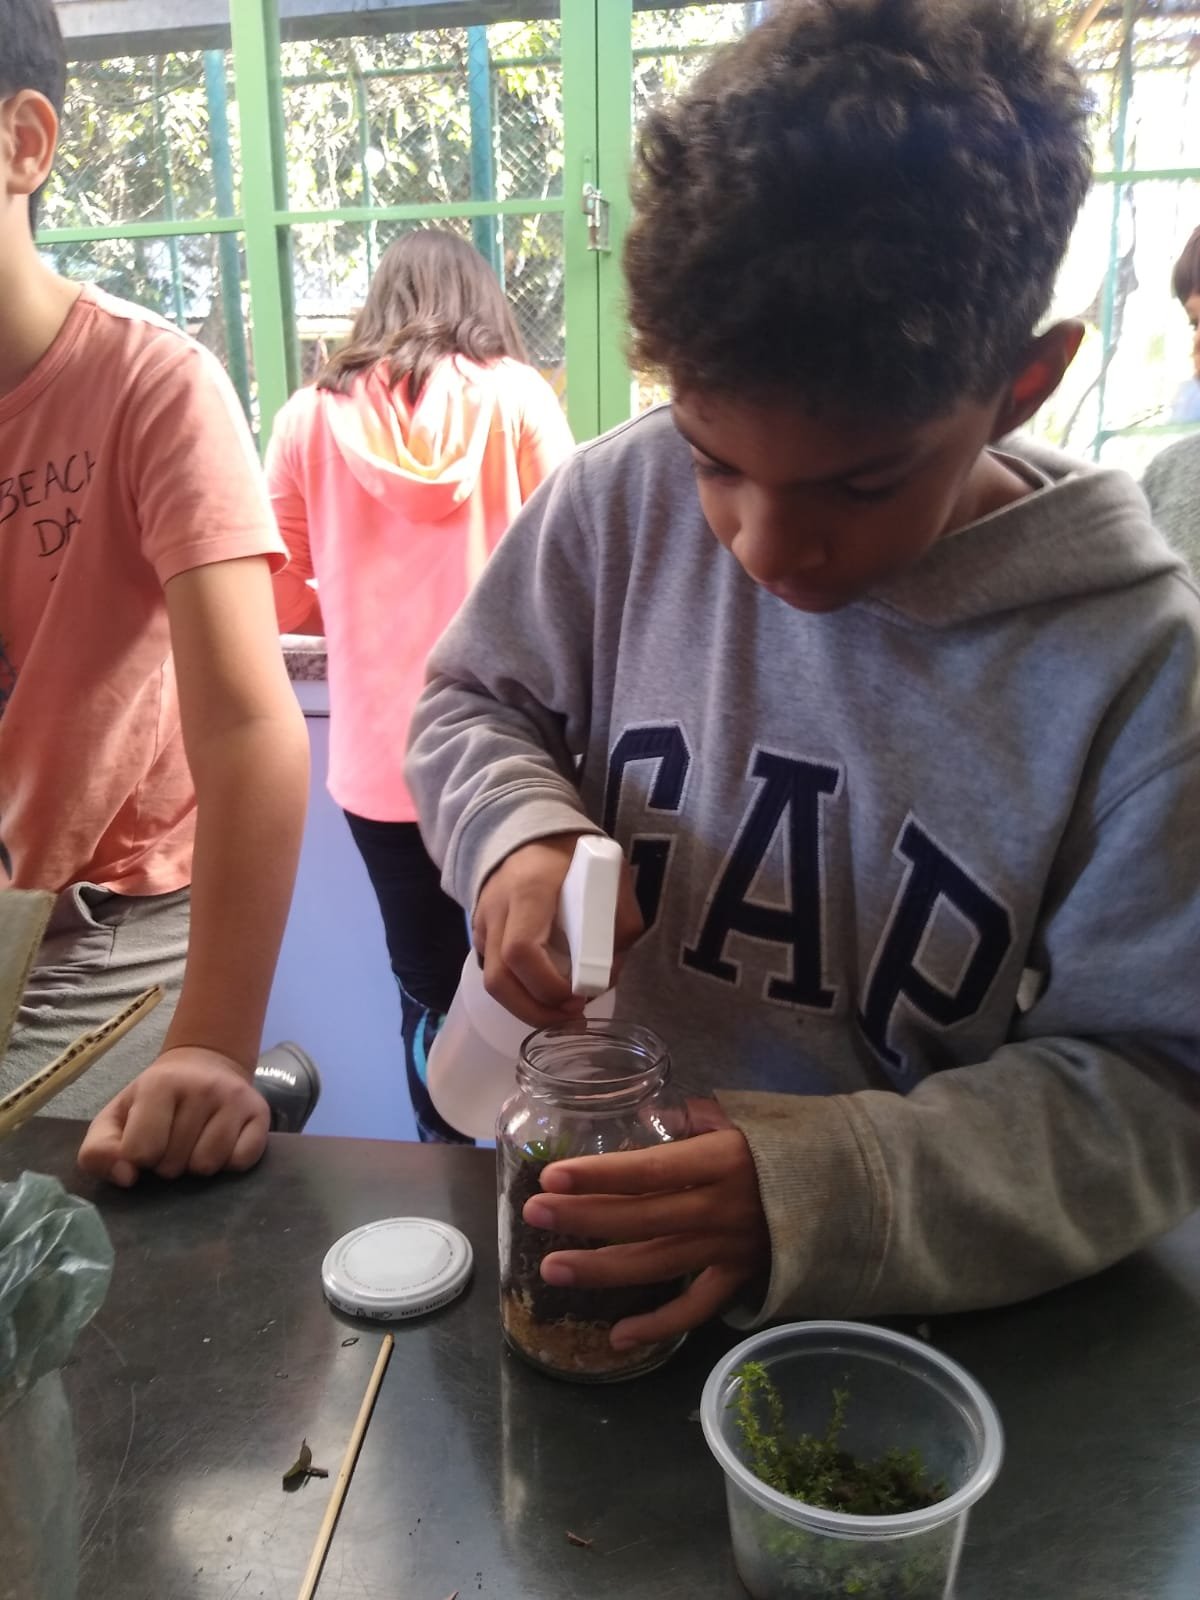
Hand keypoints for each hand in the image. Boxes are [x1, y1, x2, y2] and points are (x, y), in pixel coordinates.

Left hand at [77, 1047, 269, 1186]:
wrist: (204, 1066)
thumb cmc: (154, 1101)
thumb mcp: (114, 1119)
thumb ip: (98, 1151)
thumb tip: (127, 1177)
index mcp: (160, 1083)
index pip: (140, 1153)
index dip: (139, 1158)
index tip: (146, 1142)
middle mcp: (202, 1087)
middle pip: (174, 1164)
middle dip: (168, 1163)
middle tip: (172, 1141)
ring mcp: (235, 1099)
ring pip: (208, 1166)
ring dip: (196, 1165)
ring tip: (195, 1143)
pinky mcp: (261, 1114)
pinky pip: (241, 1162)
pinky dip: (228, 1163)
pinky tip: (221, 1144)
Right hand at [474, 832, 643, 1025]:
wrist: (527, 833)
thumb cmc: (573, 856)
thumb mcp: (610, 877)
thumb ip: (619, 923)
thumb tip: (609, 975)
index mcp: (530, 890)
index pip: (522, 949)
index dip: (548, 985)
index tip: (578, 996)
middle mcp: (497, 908)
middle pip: (498, 978)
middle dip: (534, 1011)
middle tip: (570, 1019)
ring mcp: (482, 922)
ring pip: (491, 982)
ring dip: (526, 1008)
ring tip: (561, 1015)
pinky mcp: (479, 933)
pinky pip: (494, 971)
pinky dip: (518, 992)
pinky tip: (545, 995)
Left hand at [523, 1101, 769, 1348]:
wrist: (853, 1188)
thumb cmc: (787, 1144)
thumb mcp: (746, 1118)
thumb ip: (695, 1118)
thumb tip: (649, 1116)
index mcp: (721, 1160)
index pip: (648, 1170)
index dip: (599, 1175)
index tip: (553, 1176)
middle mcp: (721, 1207)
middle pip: (642, 1217)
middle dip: (584, 1217)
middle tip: (533, 1214)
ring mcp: (730, 1248)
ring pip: (658, 1264)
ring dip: (603, 1269)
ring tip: (553, 1270)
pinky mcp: (741, 1278)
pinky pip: (696, 1308)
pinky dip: (659, 1326)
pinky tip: (618, 1336)